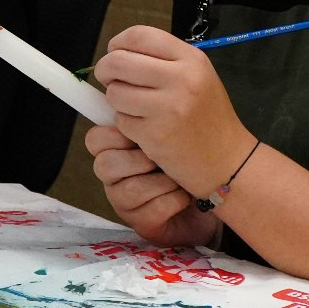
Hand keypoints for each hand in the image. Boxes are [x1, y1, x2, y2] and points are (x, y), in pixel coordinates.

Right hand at [84, 124, 223, 247]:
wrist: (214, 194)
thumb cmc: (187, 157)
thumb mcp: (167, 129)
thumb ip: (148, 111)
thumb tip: (138, 82)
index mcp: (114, 150)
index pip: (95, 139)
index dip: (116, 135)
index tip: (142, 133)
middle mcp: (113, 178)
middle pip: (104, 165)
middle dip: (140, 158)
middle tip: (161, 156)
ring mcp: (125, 203)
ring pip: (130, 188)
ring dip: (162, 180)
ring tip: (177, 175)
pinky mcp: (143, 224)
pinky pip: (154, 208)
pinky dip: (176, 198)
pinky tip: (185, 194)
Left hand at [92, 25, 255, 199]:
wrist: (227, 159)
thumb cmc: (207, 115)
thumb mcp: (197, 75)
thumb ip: (163, 60)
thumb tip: (117, 52)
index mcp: (191, 59)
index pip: (139, 35)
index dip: (118, 43)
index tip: (115, 54)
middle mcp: (181, 79)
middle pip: (118, 61)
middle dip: (105, 70)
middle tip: (110, 80)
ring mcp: (168, 108)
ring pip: (114, 93)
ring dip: (116, 100)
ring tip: (134, 107)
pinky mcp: (155, 135)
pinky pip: (121, 120)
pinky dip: (126, 124)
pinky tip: (144, 127)